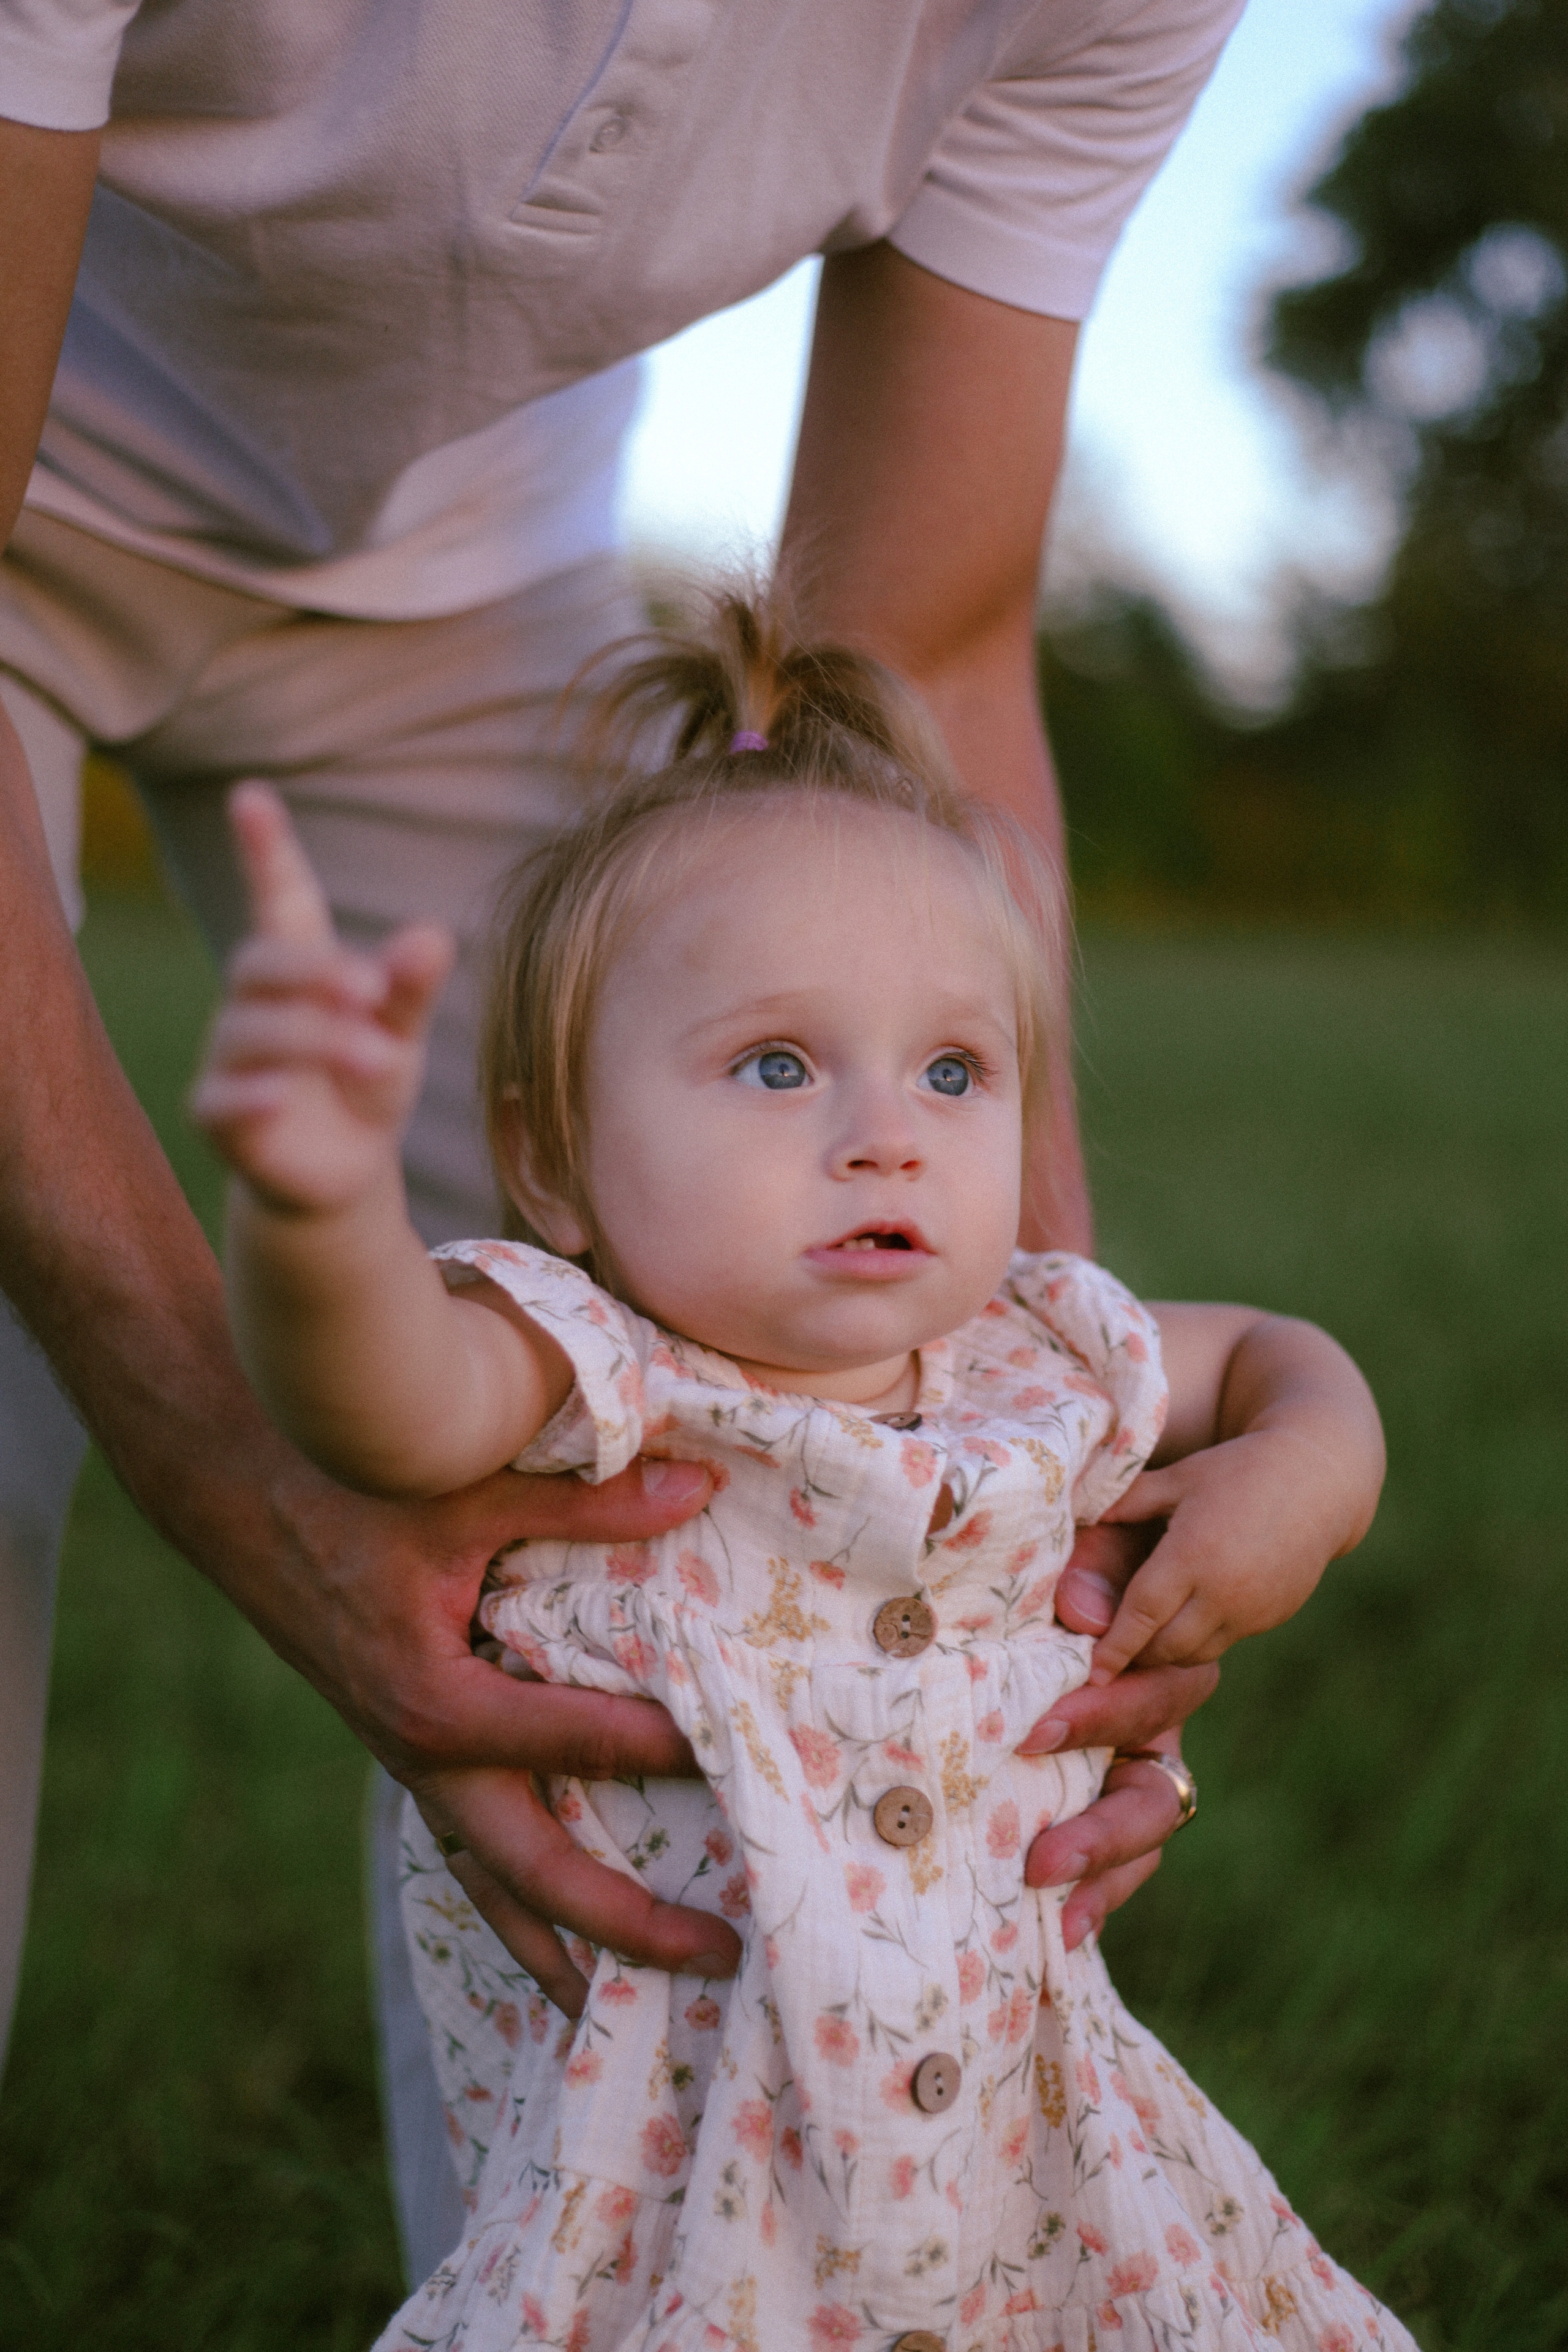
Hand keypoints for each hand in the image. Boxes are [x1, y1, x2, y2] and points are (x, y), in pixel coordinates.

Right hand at [190, 782, 453, 1211]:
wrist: (343, 1173)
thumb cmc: (366, 1081)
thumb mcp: (400, 1033)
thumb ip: (412, 988)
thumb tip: (432, 934)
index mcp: (299, 968)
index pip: (277, 898)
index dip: (263, 848)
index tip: (250, 795)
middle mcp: (252, 1004)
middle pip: (260, 964)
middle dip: (315, 973)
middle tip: (373, 992)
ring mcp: (228, 1060)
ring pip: (251, 1031)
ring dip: (316, 1040)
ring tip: (380, 1059)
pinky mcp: (218, 1116)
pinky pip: (224, 1097)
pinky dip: (253, 1093)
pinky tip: (284, 1095)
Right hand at [263, 1444, 740, 2016]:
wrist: (240, 1494)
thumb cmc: (350, 1490)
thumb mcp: (468, 1492)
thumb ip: (588, 1502)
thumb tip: (699, 1487)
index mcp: (439, 1707)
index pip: (582, 1746)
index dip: (672, 1751)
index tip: (751, 1763)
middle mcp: (423, 1761)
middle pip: (536, 1874)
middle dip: (628, 1924)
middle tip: (724, 1955)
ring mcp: (411, 1768)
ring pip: (492, 1885)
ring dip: (560, 1948)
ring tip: (627, 2014)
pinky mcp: (407, 1755)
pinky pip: (468, 1851)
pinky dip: (515, 1899)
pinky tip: (559, 1934)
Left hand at [1017, 1523, 1217, 1950]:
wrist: (1117, 1552)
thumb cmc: (1098, 1549)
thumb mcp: (1106, 1543)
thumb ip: (1097, 1567)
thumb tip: (1082, 1614)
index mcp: (1160, 1659)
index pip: (1152, 1695)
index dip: (1102, 1717)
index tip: (1036, 1732)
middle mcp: (1156, 1724)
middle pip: (1156, 1790)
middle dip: (1103, 1830)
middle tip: (1042, 1858)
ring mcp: (1130, 1764)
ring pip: (1139, 1832)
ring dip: (1101, 1875)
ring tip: (1055, 1914)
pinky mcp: (1098, 1791)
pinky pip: (1114, 1853)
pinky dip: (1093, 1891)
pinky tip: (1056, 1933)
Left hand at [1087, 1424, 1355, 1683]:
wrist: (1318, 1481)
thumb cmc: (1239, 1470)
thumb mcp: (1180, 1477)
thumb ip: (1129, 1499)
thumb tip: (1081, 1513)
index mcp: (1192, 1554)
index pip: (1141, 1615)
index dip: (1114, 1647)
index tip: (1093, 1673)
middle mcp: (1223, 1591)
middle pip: (1165, 1646)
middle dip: (1135, 1654)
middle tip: (1110, 1650)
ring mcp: (1252, 1609)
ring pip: (1196, 1654)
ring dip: (1167, 1652)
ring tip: (1144, 1638)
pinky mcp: (1272, 1616)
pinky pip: (1225, 1642)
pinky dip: (1199, 1640)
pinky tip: (1185, 1620)